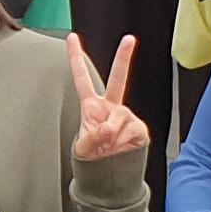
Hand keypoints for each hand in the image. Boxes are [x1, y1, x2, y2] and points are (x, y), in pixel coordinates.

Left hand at [66, 34, 150, 162]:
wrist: (110, 173)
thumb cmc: (93, 157)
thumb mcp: (83, 149)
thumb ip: (91, 137)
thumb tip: (108, 128)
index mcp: (92, 106)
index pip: (82, 78)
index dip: (76, 58)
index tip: (72, 37)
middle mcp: (111, 107)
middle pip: (117, 78)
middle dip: (124, 57)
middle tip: (129, 39)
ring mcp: (126, 115)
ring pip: (118, 119)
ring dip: (111, 136)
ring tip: (109, 147)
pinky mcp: (139, 127)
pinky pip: (131, 132)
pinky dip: (123, 143)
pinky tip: (121, 148)